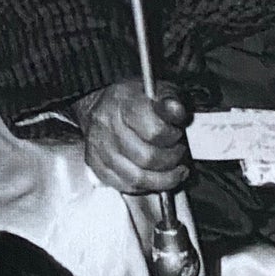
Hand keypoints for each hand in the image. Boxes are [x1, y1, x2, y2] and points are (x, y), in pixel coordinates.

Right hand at [78, 79, 189, 194]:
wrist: (100, 105)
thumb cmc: (131, 99)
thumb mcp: (156, 89)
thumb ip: (170, 100)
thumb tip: (177, 111)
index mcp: (124, 104)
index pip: (154, 132)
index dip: (172, 137)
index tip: (177, 133)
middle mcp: (108, 127)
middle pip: (147, 158)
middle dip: (171, 160)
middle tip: (177, 153)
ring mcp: (100, 150)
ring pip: (137, 178)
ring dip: (163, 179)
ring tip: (173, 171)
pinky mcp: (97, 166)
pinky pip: (125, 186)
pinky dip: (145, 186)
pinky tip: (155, 178)